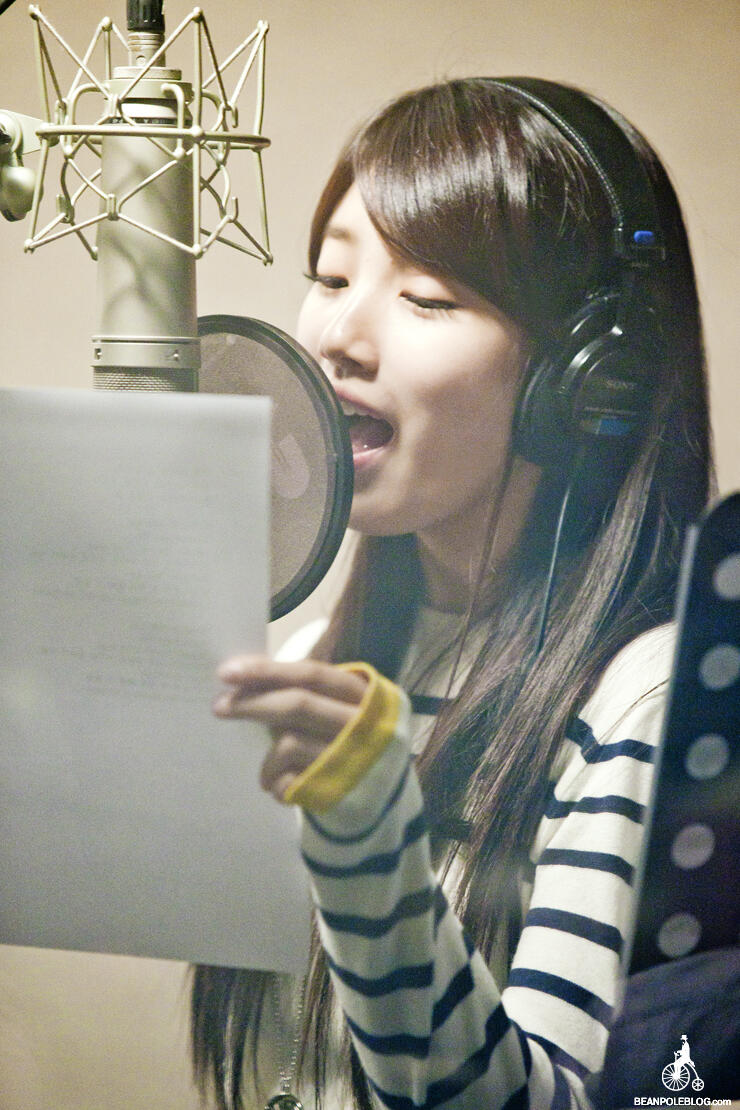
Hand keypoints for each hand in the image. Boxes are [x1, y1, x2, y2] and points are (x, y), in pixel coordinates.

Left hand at [213, 656, 367, 801]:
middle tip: (218, 706)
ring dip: (269, 760)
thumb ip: (307, 693)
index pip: (312, 674)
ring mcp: (354, 759)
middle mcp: (364, 724)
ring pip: (290, 745)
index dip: (268, 671)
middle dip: (253, 704)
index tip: (227, 671)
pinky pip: (290, 782)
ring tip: (267, 772)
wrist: (382, 799)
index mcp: (363, 694)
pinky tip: (282, 788)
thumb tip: (245, 678)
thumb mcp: (342, 710)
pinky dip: (277, 784)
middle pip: (299, 705)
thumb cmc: (351, 744)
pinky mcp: (341, 790)